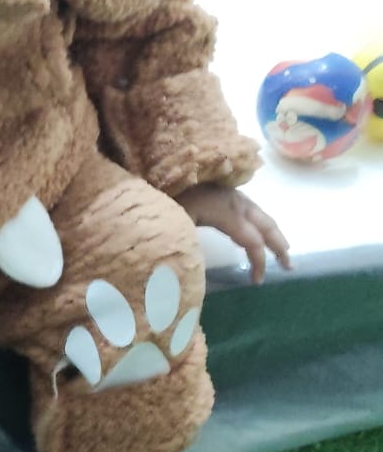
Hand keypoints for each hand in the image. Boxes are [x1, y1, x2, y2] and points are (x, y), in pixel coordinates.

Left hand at [176, 183, 291, 284]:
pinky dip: (262, 224)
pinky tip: (258, 233)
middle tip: (290, 267)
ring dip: (274, 234)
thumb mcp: (177, 223)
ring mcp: (233, 194)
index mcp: (226, 212)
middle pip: (266, 226)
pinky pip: (252, 210)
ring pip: (262, 216)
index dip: (259, 263)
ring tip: (283, 251)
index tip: (256, 282)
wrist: (162, 169)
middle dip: (280, 247)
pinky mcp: (227, 191)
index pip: (252, 241)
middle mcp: (236, 202)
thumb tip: (198, 278)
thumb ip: (191, 250)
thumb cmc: (167, 197)